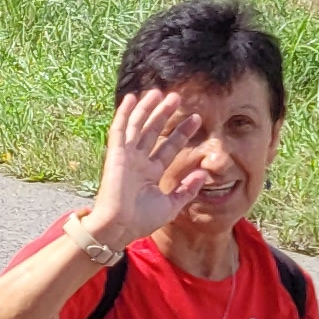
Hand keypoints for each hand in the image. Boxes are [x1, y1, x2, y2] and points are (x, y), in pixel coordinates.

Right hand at [90, 85, 204, 245]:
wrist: (120, 226)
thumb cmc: (141, 221)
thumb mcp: (171, 205)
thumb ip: (187, 189)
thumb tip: (203, 173)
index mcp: (151, 172)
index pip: (169, 147)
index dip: (181, 132)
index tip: (196, 119)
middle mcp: (139, 161)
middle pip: (154, 132)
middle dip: (165, 114)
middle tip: (178, 98)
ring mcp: (127, 156)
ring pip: (138, 126)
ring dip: (148, 109)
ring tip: (160, 93)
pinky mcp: (116, 154)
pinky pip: (120, 129)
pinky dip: (124, 113)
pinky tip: (131, 98)